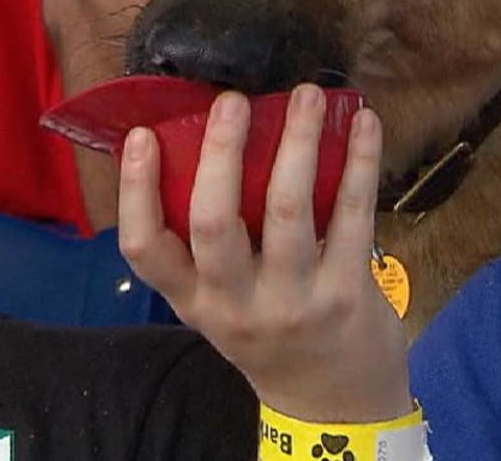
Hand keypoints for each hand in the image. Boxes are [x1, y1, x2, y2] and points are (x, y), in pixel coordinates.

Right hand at [117, 84, 410, 423]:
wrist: (333, 404)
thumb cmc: (266, 333)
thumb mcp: (218, 303)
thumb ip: (204, 245)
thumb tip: (198, 143)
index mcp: (193, 299)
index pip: (144, 247)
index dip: (136, 190)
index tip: (141, 136)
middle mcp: (235, 303)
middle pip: (214, 221)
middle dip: (221, 153)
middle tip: (231, 101)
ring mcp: (294, 300)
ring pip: (289, 210)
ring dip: (298, 143)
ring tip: (306, 96)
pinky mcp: (348, 294)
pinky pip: (352, 216)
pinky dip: (359, 164)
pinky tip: (364, 124)